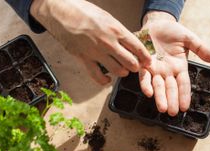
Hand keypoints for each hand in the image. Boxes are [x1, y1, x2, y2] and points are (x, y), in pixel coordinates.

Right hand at [30, 0, 150, 83]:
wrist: (61, 12)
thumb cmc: (84, 12)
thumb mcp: (107, 18)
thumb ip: (118, 32)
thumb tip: (129, 43)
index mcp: (116, 30)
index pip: (138, 48)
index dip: (145, 57)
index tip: (148, 62)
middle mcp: (108, 43)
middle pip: (131, 62)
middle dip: (135, 66)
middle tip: (135, 66)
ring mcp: (96, 52)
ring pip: (118, 71)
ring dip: (122, 72)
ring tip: (122, 70)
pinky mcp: (84, 59)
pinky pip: (98, 77)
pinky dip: (105, 80)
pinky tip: (107, 78)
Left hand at [139, 11, 209, 115]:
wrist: (156, 23)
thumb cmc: (173, 31)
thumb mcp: (189, 39)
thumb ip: (200, 48)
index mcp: (179, 67)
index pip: (183, 84)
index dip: (184, 95)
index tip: (185, 107)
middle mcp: (167, 71)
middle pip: (170, 88)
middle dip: (171, 101)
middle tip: (172, 113)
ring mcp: (155, 69)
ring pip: (158, 86)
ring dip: (160, 97)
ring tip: (162, 108)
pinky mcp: (144, 64)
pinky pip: (144, 76)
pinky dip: (145, 84)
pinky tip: (148, 92)